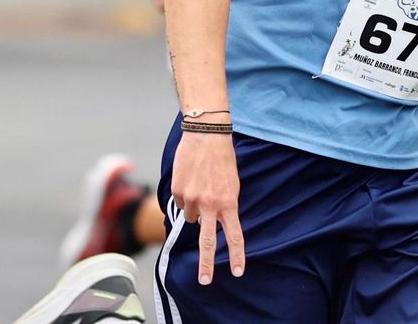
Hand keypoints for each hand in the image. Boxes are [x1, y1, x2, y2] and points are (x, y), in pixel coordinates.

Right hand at [169, 131, 244, 283]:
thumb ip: (225, 204)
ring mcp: (192, 200)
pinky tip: (191, 180)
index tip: (238, 272)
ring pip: (191, 217)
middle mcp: (210, 205)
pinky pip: (181, 203)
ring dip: (195, 209)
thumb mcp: (232, 183)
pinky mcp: (179, 192)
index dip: (236, 255)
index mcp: (229, 203)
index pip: (234, 236)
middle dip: (206, 264)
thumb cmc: (223, 158)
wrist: (206, 135)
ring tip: (200, 186)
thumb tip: (213, 223)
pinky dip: (185, 197)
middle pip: (207, 242)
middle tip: (205, 281)